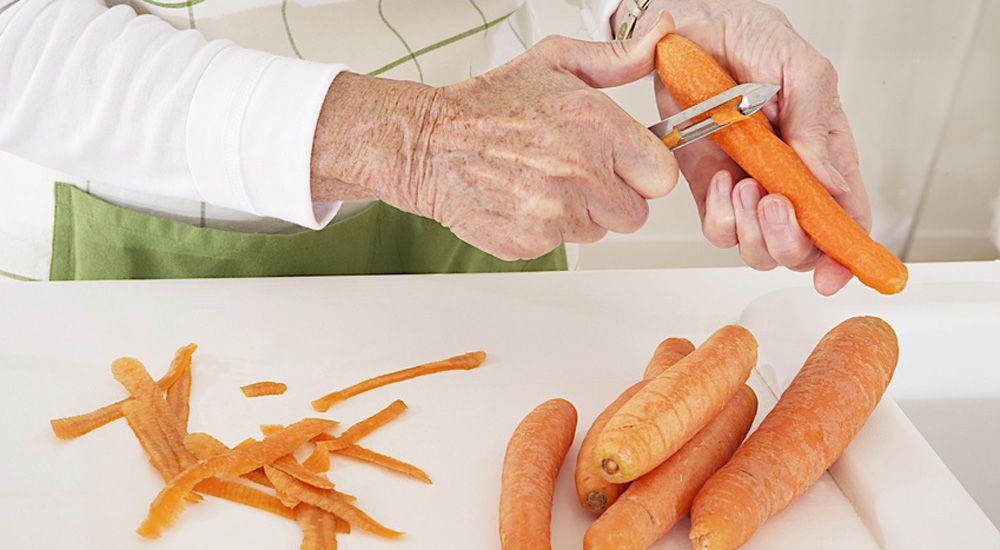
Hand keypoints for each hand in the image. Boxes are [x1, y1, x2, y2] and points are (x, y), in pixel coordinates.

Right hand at [311, 13, 678, 260]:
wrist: (428, 143)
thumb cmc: (487, 105)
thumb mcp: (556, 62)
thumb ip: (618, 57)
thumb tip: (662, 34)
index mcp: (597, 127)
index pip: (661, 175)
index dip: (643, 170)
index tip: (622, 162)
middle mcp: (582, 173)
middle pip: (633, 212)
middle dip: (612, 196)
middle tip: (577, 172)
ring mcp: (557, 212)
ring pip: (597, 230)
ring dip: (579, 213)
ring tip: (543, 181)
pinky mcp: (533, 241)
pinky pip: (560, 245)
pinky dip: (545, 229)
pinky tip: (523, 199)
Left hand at [616, 0, 869, 294]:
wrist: (693, 30)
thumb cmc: (754, 39)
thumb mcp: (802, 71)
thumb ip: (818, 128)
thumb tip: (832, 186)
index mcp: (825, 154)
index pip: (846, 218)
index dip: (846, 255)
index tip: (835, 274)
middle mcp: (789, 180)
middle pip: (801, 248)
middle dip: (789, 240)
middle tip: (773, 201)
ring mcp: (748, 188)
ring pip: (757, 247)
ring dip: (751, 230)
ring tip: (743, 184)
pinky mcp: (709, 188)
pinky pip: (717, 229)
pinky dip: (719, 216)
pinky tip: (720, 179)